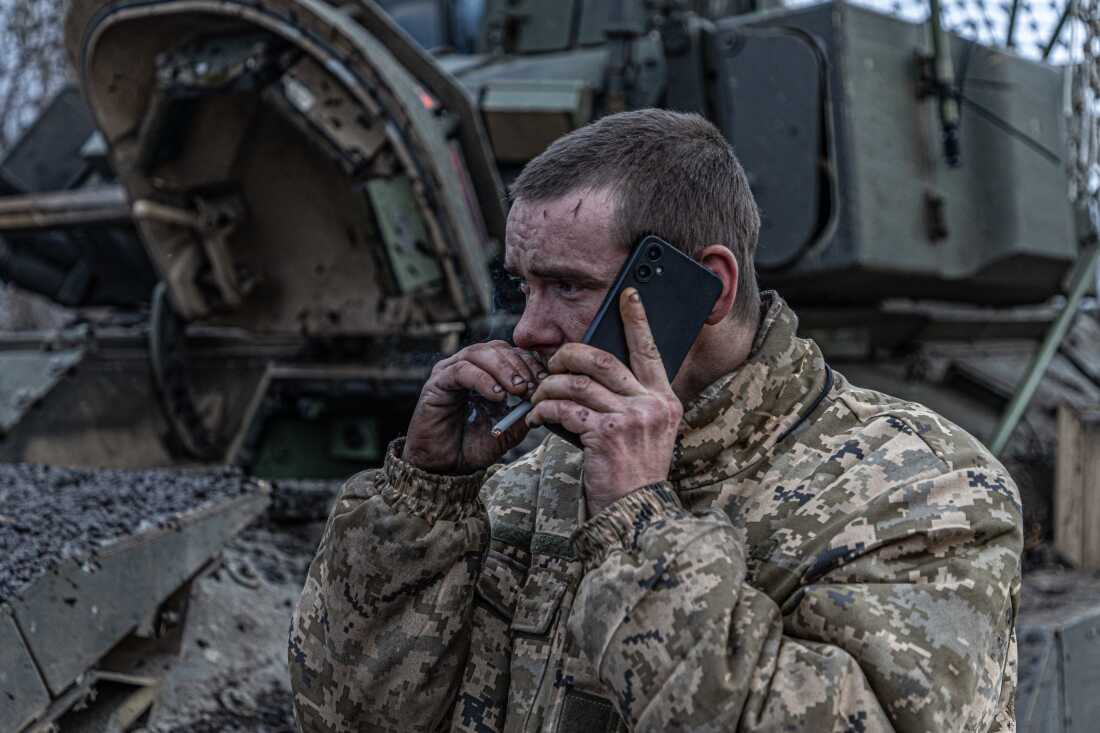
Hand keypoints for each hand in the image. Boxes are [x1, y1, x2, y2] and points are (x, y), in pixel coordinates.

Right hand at [403, 341, 544, 472]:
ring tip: (517, 390)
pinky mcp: (436, 382)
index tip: (545, 381)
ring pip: (479, 353)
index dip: (530, 364)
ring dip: (503, 369)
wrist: (445, 466)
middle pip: (497, 348)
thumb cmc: (473, 445)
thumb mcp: (508, 430)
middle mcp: (467, 366)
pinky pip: (461, 370)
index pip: (511, 353)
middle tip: (532, 386)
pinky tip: (496, 396)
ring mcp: (450, 371)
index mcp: (486, 372)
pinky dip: (483, 380)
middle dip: (519, 365)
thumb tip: (543, 396)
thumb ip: (523, 412)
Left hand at [527, 288, 681, 514]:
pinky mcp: (605, 435)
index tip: (627, 295)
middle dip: (569, 355)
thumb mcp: (646, 433)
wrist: (635, 512)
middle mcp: (651, 405)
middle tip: (552, 362)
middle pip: (602, 360)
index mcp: (664, 400)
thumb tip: (594, 374)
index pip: (649, 351)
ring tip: (537, 397)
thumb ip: (631, 402)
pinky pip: (564, 410)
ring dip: (549, 388)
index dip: (636, 320)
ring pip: (577, 384)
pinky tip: (535, 418)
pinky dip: (543, 412)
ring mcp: (630, 419)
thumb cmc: (633, 473)